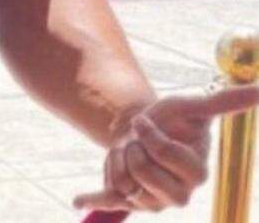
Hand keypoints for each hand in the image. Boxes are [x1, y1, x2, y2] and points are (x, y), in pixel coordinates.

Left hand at [73, 84, 258, 213]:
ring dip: (118, 156)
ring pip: (123, 181)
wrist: (144, 127)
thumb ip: (226, 101)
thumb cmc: (173, 119)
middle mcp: (179, 195)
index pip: (164, 154)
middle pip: (141, 171)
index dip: (149, 133)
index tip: (146, 121)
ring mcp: (154, 201)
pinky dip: (92, 199)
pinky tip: (77, 200)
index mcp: (197, 174)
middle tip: (139, 139)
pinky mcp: (130, 201)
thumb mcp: (194, 106)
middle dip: (133, 147)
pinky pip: (109, 202)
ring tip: (131, 150)